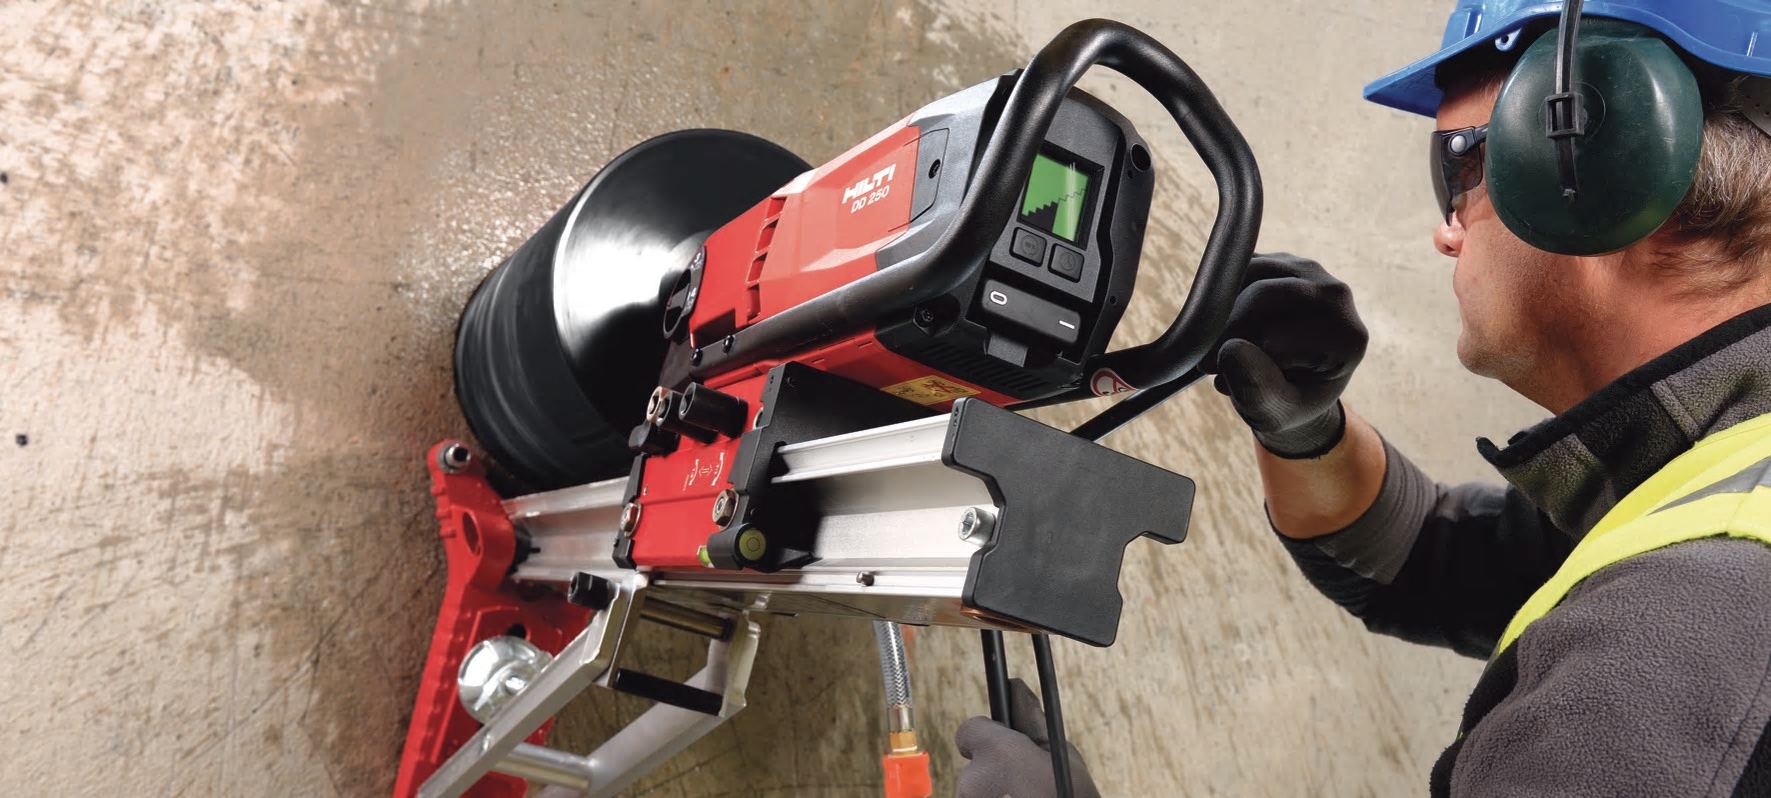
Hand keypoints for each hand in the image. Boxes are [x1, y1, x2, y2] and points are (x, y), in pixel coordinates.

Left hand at [954, 679, 1099, 797]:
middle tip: (1024, 784)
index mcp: (996, 752)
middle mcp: (974, 778)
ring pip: (974, 790)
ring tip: (1024, 797)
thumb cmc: (1068, 795)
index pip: (969, 729)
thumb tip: (1015, 686)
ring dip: (992, 793)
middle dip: (992, 771)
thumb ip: (1030, 720)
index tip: (1004, 747)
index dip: (987, 737)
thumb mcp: (1059, 754)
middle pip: (973, 764)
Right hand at [1205, 253, 1367, 458]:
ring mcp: (1313, 272)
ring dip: (1222, 311)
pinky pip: (1241, 264)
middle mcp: (1338, 296)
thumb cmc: (1286, 403)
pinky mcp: (1285, 260)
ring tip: (1218, 346)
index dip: (1241, 362)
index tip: (1224, 383)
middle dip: (1226, 331)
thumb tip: (1230, 351)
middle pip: (1263, 296)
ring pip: (1248, 274)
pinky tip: (1226, 324)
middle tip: (1208, 364)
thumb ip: (1256, 390)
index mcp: (1348, 338)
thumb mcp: (1272, 414)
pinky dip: (1224, 294)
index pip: (1275, 338)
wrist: (1294, 387)